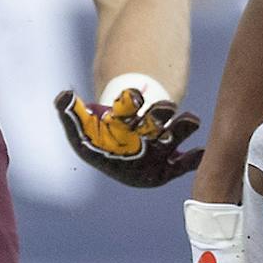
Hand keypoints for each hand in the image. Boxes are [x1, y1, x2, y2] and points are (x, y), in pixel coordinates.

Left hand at [56, 86, 202, 186]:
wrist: (116, 165)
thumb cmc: (98, 146)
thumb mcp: (80, 132)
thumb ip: (71, 113)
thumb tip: (63, 94)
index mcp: (128, 118)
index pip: (131, 103)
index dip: (131, 99)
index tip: (132, 99)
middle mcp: (148, 129)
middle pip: (158, 113)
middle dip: (162, 110)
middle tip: (164, 108)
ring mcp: (161, 146)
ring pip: (176, 132)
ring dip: (183, 125)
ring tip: (191, 120)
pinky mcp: (170, 168)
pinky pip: (185, 164)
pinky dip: (194, 158)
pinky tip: (199, 153)